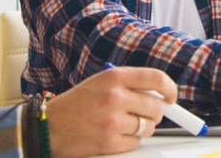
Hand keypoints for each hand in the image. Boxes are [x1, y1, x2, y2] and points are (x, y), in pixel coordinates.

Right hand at [45, 66, 176, 156]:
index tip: (171, 97)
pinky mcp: (109, 141)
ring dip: (141, 128)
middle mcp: (115, 96)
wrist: (49, 125)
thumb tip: (160, 95)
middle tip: (142, 115)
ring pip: (147, 126)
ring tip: (122, 124)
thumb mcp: (100, 83)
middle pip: (156, 107)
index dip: (170, 88)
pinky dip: (129, 141)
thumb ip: (128, 85)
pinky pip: (135, 142)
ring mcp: (112, 120)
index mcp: (114, 77)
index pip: (155, 78)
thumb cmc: (76, 104)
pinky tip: (113, 135)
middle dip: (153, 113)